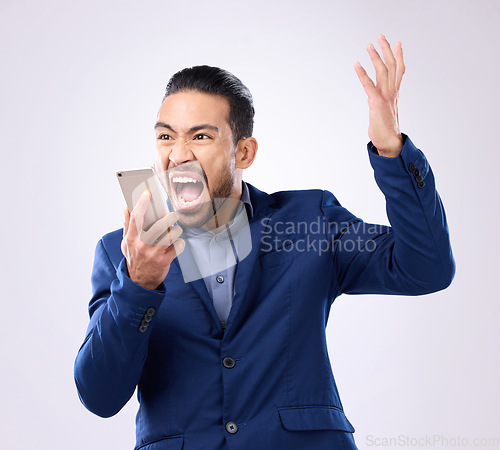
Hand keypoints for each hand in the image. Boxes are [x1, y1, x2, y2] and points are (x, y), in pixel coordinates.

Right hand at [121, 191, 184, 289]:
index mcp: (132, 239)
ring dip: (176, 230)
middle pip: (158, 226)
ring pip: (170, 236)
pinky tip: (178, 243)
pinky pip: (177, 247)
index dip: (142, 204)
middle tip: (173, 215)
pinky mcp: (163, 262)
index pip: (136, 218)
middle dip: (169, 218)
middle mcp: (142, 245)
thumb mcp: (127, 243)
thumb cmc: (134, 258)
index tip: (148, 194)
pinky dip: (180, 243)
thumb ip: (127, 225)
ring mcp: (153, 254)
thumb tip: (126, 208)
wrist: (138, 281)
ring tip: (175, 230)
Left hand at [355, 34, 404, 156]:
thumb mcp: (383, 111)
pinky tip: (357, 64)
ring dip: (375, 57)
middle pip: (392, 66)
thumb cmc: (385, 129)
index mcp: (394, 94)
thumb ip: (380, 101)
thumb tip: (372, 98)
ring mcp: (386, 97)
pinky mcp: (377, 103)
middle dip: (386, 49)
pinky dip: (362, 74)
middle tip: (380, 36)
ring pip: (383, 71)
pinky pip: (369, 85)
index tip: (397, 42)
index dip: (399, 55)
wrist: (390, 143)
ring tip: (369, 45)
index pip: (399, 70)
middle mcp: (392, 93)